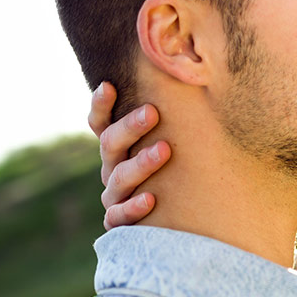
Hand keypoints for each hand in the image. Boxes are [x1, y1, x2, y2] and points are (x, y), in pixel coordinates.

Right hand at [89, 82, 170, 229]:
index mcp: (118, 146)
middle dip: (130, 127)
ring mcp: (114, 195)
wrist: (182, 218)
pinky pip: (120, 216)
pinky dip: (133, 207)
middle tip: (152, 113)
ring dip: (140, 163)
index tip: (109, 86)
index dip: (101, 105)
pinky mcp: (120, 222)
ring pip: (118, 178)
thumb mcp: (172, 139)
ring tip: (164, 150)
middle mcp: (112, 168)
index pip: (101, 122)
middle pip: (110, 144)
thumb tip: (195, 74)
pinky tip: (151, 199)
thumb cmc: (180, 167)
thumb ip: (175, 116)